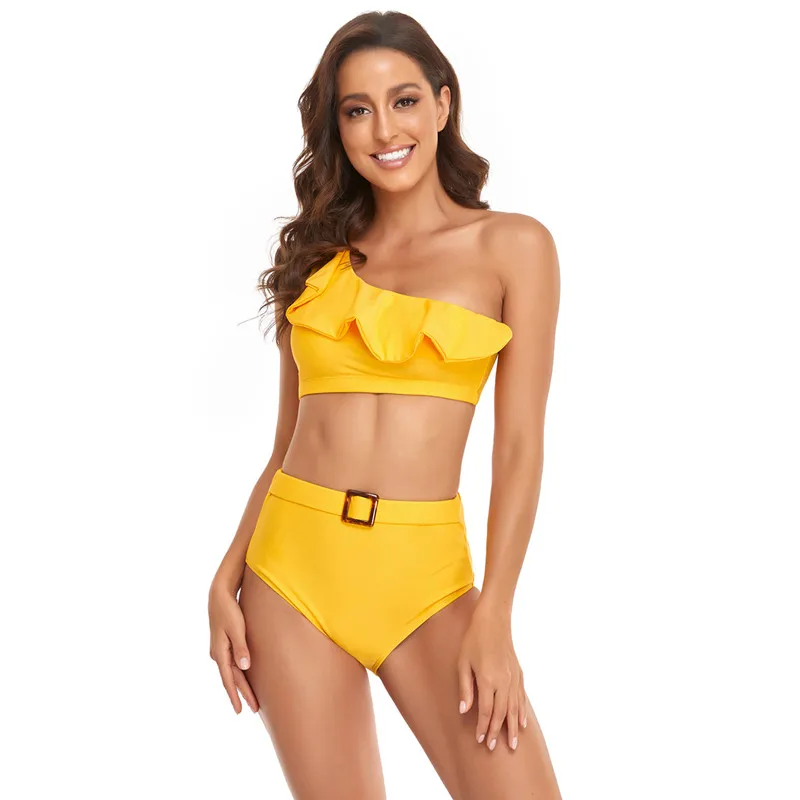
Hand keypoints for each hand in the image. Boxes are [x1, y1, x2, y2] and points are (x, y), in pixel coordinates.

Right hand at [208, 581, 258, 713]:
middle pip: (232, 678)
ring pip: (232, 672)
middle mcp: (218, 654)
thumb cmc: (229, 610)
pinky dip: (238, 673)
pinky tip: (244, 677)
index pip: (229, 679)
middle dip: (242, 694)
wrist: (219, 596)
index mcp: (220, 652)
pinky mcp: (224, 644)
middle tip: (253, 709)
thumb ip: (241, 648)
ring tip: (250, 698)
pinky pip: (232, 664)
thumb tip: (245, 668)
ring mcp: (220, 650)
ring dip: (241, 685)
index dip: (235, 695)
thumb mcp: (236, 628)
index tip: (240, 711)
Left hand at [457, 603, 527, 751]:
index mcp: (488, 680)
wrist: (494, 621)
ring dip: (512, 727)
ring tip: (512, 744)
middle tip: (493, 747)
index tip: (479, 739)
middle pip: (502, 713)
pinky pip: (521, 697)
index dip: (483, 727)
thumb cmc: (474, 640)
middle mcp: (503, 681)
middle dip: (497, 731)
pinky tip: (521, 722)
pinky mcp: (519, 673)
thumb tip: (465, 710)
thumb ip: (465, 688)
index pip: (486, 711)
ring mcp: (513, 678)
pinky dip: (521, 711)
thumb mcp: (463, 662)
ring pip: (514, 708)